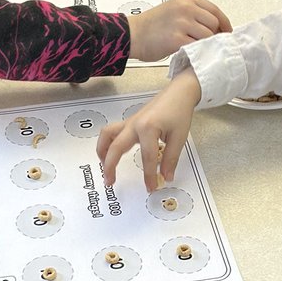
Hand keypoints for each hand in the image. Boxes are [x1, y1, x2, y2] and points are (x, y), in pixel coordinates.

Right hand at [97, 68, 200, 190]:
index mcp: (147, 128)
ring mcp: (129, 123)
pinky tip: (111, 154)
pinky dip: (107, 144)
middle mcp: (134, 125)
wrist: (178, 92)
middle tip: (110, 182)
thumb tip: (166, 177)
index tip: (151, 187)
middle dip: (110, 166)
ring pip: (107, 136)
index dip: (148, 176)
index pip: (147, 158)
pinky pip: (112, 132)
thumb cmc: (179, 111)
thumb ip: (170, 159)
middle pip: (115, 147)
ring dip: (102, 151)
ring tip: (104, 167)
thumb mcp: (179, 137)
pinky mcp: (130, 122)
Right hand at [127, 0, 231, 62]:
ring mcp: (182, 23)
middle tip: (211, 43)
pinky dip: (196, 52)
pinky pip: (196, 47)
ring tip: (197, 48)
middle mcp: (185, 8)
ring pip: (207, 36)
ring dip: (205, 45)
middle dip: (215, 35)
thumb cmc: (151, 25)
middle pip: (214, 23)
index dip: (224, 23)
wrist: (132, 34)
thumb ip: (193, 13)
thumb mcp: (174, 9)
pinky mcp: (177, 39)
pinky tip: (191, 53)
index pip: (214, 10)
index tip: (227, 31)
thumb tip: (214, 27)